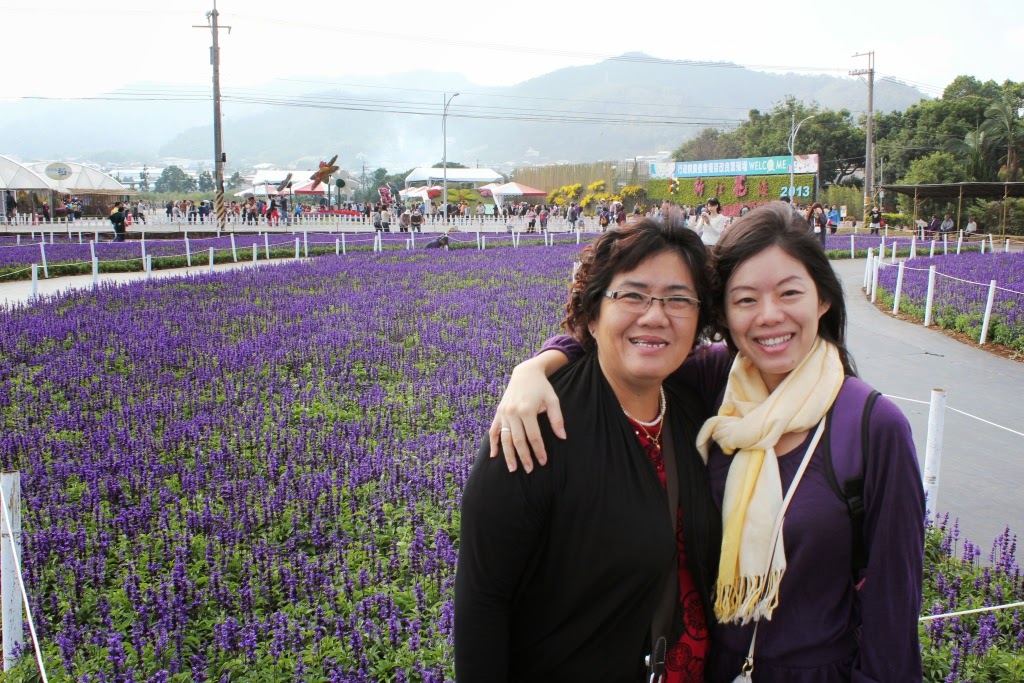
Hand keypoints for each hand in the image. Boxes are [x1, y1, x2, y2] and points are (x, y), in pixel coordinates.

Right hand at [488, 353, 567, 471]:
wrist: (525, 373)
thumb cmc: (542, 387)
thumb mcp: (553, 400)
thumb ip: (557, 419)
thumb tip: (562, 437)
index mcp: (527, 410)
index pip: (533, 436)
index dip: (539, 450)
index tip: (543, 462)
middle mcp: (512, 413)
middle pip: (518, 440)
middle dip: (524, 457)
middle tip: (530, 470)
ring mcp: (503, 413)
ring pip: (504, 438)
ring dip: (508, 455)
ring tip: (513, 469)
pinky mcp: (498, 412)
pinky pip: (493, 430)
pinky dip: (493, 443)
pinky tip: (493, 455)